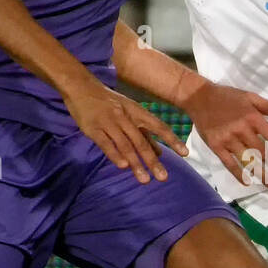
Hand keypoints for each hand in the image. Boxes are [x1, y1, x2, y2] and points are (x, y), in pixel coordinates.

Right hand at [65, 82, 187, 182]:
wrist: (81, 87)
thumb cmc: (109, 102)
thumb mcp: (129, 112)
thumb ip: (143, 132)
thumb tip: (160, 153)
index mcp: (137, 111)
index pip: (158, 126)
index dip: (172, 140)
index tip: (185, 153)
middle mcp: (125, 117)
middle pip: (141, 142)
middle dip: (153, 161)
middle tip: (163, 177)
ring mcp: (109, 122)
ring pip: (125, 145)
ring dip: (136, 164)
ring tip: (144, 180)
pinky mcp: (93, 129)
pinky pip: (105, 144)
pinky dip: (114, 155)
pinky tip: (123, 166)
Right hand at [181, 78, 267, 185]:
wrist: (199, 97)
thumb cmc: (227, 97)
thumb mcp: (251, 97)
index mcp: (252, 117)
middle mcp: (241, 130)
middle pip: (262, 152)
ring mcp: (228, 140)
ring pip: (247, 161)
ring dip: (260, 174)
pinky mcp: (216, 146)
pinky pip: (229, 164)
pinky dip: (239, 175)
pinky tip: (247, 182)